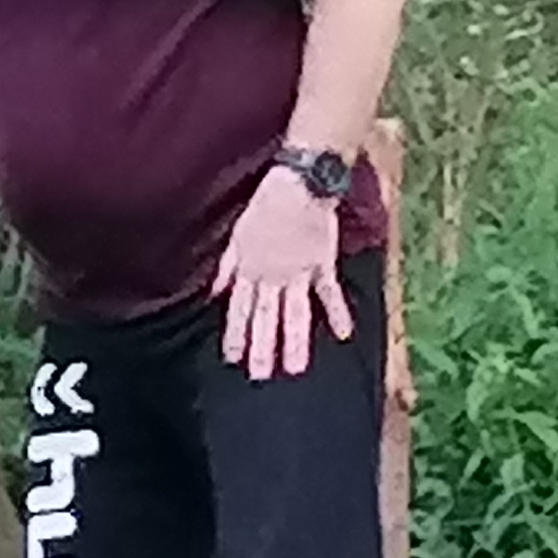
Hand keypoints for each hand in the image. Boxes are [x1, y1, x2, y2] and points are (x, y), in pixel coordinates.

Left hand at [212, 166, 352, 379]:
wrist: (298, 182)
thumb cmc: (266, 204)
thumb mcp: (237, 236)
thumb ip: (227, 268)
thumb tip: (214, 293)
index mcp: (250, 269)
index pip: (239, 309)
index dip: (235, 333)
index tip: (231, 358)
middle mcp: (273, 276)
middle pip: (266, 317)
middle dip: (262, 347)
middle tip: (260, 375)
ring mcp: (299, 272)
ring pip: (296, 312)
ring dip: (295, 341)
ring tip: (296, 368)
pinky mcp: (322, 263)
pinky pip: (330, 292)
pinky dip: (338, 312)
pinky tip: (344, 334)